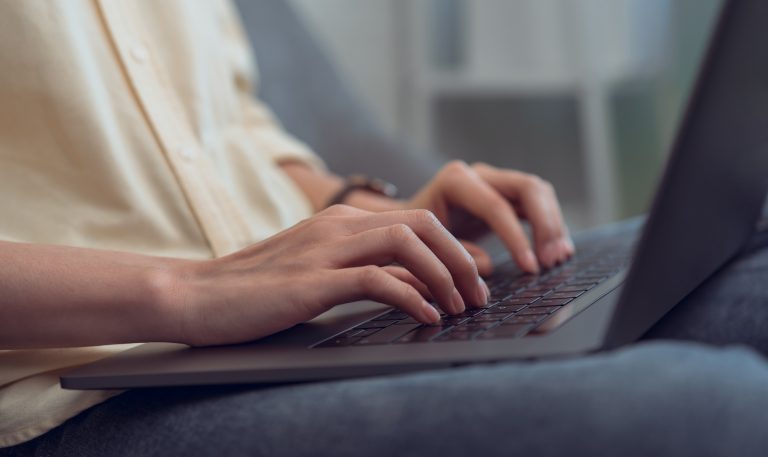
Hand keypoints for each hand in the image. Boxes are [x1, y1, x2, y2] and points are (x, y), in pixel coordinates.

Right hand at [170, 205, 487, 345]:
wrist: (193, 295)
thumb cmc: (254, 291)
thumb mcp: (320, 274)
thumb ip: (367, 273)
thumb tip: (418, 288)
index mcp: (341, 221)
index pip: (418, 221)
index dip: (455, 250)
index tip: (473, 282)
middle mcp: (337, 226)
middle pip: (424, 225)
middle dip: (461, 259)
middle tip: (477, 295)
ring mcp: (323, 249)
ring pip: (407, 243)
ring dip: (444, 275)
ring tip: (460, 307)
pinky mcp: (310, 280)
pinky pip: (376, 279)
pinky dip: (411, 297)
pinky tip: (426, 317)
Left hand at [405, 161, 573, 274]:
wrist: (410, 224)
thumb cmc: (416, 236)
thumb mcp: (428, 247)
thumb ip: (456, 256)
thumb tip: (489, 267)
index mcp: (455, 181)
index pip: (496, 206)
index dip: (517, 239)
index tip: (530, 268)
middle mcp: (479, 173)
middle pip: (528, 188)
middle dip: (545, 225)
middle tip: (550, 261)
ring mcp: (495, 179)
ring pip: (539, 192)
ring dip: (553, 225)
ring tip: (559, 258)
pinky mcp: (507, 192)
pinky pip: (538, 203)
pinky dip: (550, 226)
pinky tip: (558, 250)